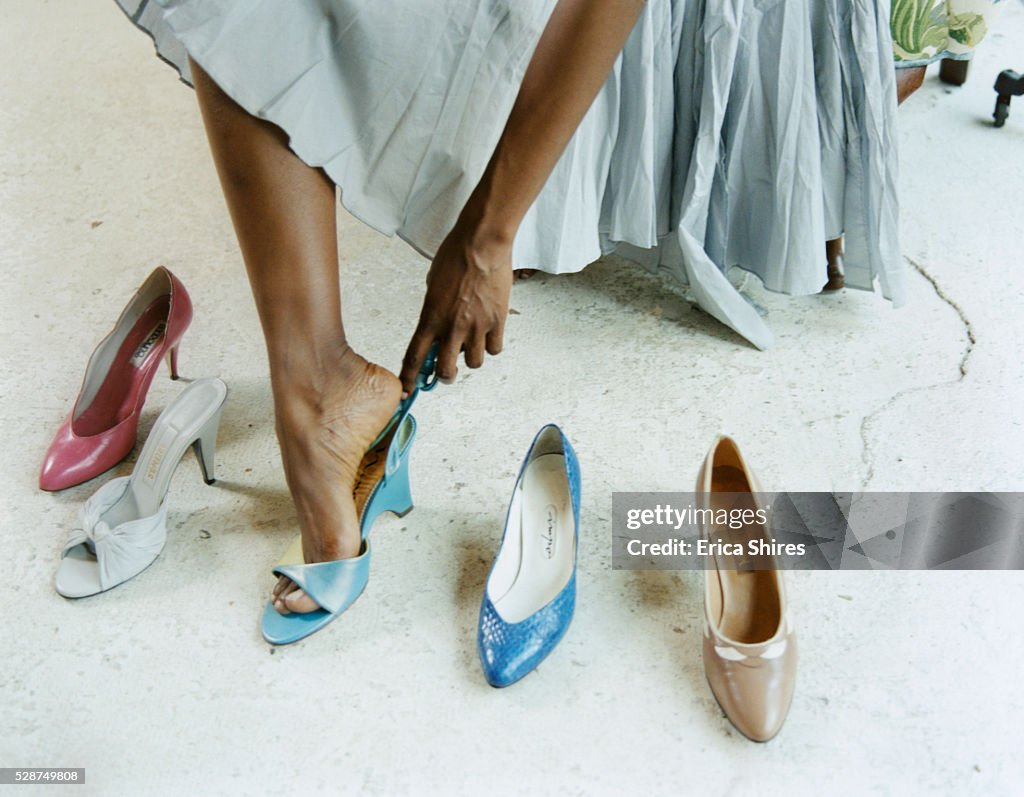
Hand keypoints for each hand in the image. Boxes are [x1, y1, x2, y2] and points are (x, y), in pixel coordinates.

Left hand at [400, 226, 512, 393]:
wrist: (482, 243)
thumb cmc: (455, 255)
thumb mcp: (433, 283)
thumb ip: (435, 308)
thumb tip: (440, 323)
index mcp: (430, 316)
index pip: (414, 356)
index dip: (409, 378)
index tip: (407, 390)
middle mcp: (452, 326)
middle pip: (445, 370)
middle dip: (445, 375)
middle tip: (447, 370)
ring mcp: (476, 326)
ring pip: (473, 364)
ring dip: (470, 359)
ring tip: (472, 344)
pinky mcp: (497, 322)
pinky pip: (494, 349)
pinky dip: (491, 346)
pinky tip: (489, 334)